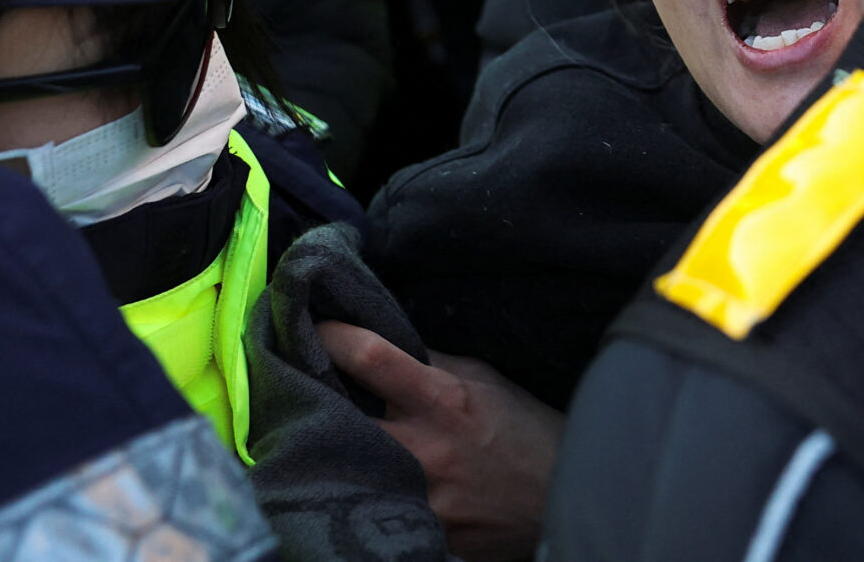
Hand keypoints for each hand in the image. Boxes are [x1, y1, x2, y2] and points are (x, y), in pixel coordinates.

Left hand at [323, 323, 561, 561]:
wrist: (562, 496)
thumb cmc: (523, 430)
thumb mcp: (484, 381)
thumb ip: (431, 364)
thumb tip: (382, 339)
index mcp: (443, 400)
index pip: (370, 359)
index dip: (333, 338)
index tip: (314, 328)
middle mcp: (425, 450)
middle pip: (338, 419)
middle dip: (315, 400)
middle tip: (300, 388)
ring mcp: (421, 500)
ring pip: (348, 470)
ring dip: (335, 450)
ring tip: (327, 437)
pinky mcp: (424, 535)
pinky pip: (378, 508)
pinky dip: (367, 491)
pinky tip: (364, 481)